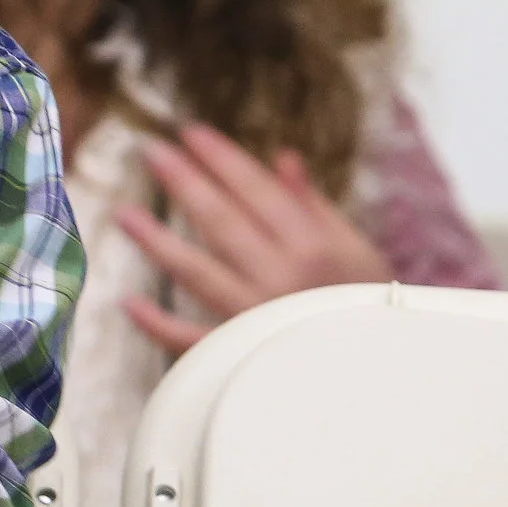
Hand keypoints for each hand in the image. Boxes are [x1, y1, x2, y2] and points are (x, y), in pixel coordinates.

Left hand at [116, 124, 389, 354]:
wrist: (383, 374)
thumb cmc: (366, 305)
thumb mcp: (356, 250)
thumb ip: (314, 205)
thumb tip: (283, 158)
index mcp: (313, 246)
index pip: (258, 191)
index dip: (222, 159)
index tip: (190, 132)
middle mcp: (282, 278)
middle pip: (222, 222)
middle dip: (185, 183)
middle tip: (150, 150)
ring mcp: (256, 317)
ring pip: (198, 273)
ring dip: (158, 242)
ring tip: (124, 213)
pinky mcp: (240, 355)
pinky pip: (190, 340)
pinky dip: (158, 325)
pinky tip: (128, 302)